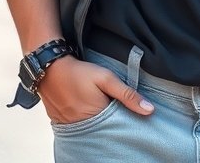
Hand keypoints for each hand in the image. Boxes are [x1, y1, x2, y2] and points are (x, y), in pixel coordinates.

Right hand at [38, 55, 154, 124]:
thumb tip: (149, 110)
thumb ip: (127, 94)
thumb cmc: (79, 72)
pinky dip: (83, 123)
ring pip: (90, 130)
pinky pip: (77, 128)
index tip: (129, 115)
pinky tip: (86, 112)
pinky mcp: (61, 123)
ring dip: (97, 123)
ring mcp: (71, 127)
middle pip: (103, 131)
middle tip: (112, 108)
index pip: (117, 127)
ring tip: (99, 110)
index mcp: (97, 117)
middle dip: (110, 123)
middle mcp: (83, 127)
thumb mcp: (106, 78)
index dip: (124, 121)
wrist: (49, 68)